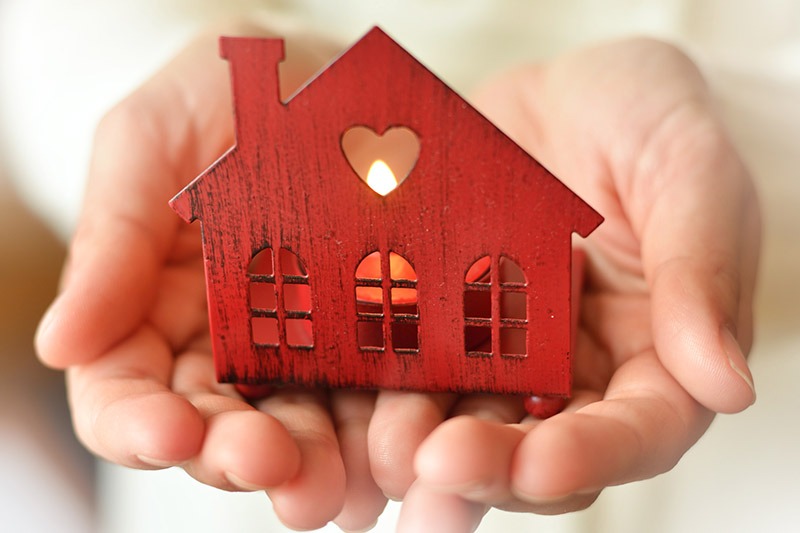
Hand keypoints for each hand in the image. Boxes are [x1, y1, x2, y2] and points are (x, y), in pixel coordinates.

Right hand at [34, 26, 386, 530]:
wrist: (309, 69)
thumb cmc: (213, 98)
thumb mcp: (146, 143)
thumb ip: (108, 240)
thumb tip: (58, 345)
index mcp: (152, 311)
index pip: (127, 393)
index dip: (140, 424)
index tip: (167, 432)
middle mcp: (224, 345)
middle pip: (217, 428)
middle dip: (236, 455)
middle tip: (268, 464)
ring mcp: (301, 346)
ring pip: (298, 427)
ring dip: (311, 464)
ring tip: (333, 484)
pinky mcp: (369, 334)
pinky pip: (372, 392)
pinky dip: (377, 431)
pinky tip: (391, 450)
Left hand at [364, 38, 759, 531]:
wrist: (560, 92)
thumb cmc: (643, 122)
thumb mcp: (690, 173)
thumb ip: (702, 272)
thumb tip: (726, 384)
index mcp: (652, 353)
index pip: (636, 429)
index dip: (591, 454)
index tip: (543, 464)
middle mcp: (570, 369)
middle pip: (536, 444)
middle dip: (490, 465)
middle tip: (440, 468)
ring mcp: (497, 349)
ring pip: (461, 418)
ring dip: (422, 445)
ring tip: (386, 450)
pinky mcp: (433, 320)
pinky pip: (401, 359)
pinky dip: (373, 385)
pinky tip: (339, 395)